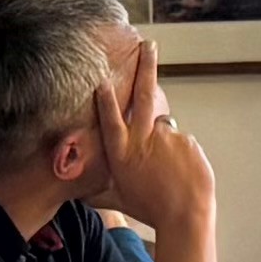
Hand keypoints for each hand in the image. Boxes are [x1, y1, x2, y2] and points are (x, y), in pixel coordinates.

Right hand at [88, 38, 215, 234]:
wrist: (185, 216)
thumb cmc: (149, 209)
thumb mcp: (117, 200)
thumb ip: (95, 192)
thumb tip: (73, 194)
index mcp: (123, 152)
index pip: (111, 119)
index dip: (107, 99)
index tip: (102, 81)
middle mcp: (143, 140)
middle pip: (143, 96)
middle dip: (146, 67)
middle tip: (148, 45)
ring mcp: (167, 138)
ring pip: (166, 130)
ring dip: (167, 144)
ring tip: (170, 170)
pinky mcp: (187, 141)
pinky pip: (183, 142)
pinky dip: (182, 154)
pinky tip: (182, 171)